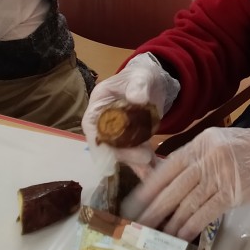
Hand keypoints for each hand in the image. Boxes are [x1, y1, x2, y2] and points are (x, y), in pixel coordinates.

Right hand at [81, 52, 179, 177]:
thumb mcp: (140, 77)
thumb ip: (138, 86)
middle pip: (108, 147)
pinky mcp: (134, 143)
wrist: (154, 83)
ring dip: (137, 164)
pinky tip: (156, 172)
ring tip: (152, 171)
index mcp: (97, 108)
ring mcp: (119, 137)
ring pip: (124, 155)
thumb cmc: (140, 77)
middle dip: (125, 155)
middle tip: (145, 158)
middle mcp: (104, 126)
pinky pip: (138, 157)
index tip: (117, 150)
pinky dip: (147, 166)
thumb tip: (137, 98)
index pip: (93, 129)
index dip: (102, 142)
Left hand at [120, 124, 249, 241]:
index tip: (133, 203)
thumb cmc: (245, 149)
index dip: (149, 187)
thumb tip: (166, 182)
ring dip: (170, 223)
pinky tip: (179, 237)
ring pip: (188, 202)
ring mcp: (221, 175)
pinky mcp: (233, 193)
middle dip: (154, 209)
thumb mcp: (215, 143)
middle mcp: (208, 157)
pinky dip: (191, 226)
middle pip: (174, 187)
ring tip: (155, 237)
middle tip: (137, 226)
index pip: (168, 166)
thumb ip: (194, 158)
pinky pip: (206, 212)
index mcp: (200, 143)